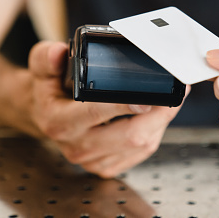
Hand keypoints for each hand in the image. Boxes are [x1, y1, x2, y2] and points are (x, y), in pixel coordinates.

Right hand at [28, 41, 182, 177]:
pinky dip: (155, 133)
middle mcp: (76, 145)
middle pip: (130, 136)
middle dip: (160, 113)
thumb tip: (59, 52)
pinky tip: (158, 117)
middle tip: (177, 91)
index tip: (150, 96)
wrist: (43, 115)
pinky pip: (140, 153)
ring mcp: (92, 160)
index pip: (97, 112)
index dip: (126, 105)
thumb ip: (47, 57)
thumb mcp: (41, 66)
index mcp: (60, 121)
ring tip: (172, 99)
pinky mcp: (105, 166)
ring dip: (162, 122)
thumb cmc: (48, 89)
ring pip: (140, 146)